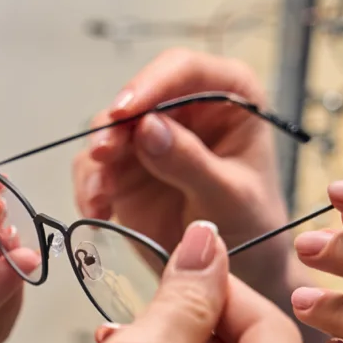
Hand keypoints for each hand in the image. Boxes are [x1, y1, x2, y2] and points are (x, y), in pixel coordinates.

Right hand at [72, 49, 290, 293]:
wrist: (239, 270)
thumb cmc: (253, 226)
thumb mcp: (230, 197)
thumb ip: (190, 162)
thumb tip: (147, 128)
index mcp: (229, 97)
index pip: (185, 71)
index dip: (152, 84)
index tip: (125, 111)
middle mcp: (186, 109)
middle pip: (138, 97)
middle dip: (114, 126)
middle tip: (101, 154)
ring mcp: (151, 138)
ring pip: (109, 131)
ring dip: (97, 162)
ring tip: (99, 197)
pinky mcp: (126, 169)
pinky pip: (94, 169)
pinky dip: (90, 189)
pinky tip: (98, 214)